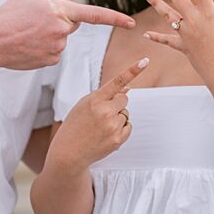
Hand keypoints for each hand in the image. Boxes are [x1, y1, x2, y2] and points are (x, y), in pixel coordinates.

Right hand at [0, 0, 134, 71]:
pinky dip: (42, 48)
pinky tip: (26, 46)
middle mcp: (63, 29)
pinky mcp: (51, 61)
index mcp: (61, 10)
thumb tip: (65, 0)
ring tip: (26, 33)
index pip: (95, 14)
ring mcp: (58, 47)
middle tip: (33, 20)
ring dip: (48, 34)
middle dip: (59, 21)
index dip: (115, 18)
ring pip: (61, 38)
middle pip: (72, 24)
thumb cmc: (9, 14)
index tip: (132, 23)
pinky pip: (53, 51)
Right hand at [46, 57, 148, 172]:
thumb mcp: (84, 105)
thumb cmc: (75, 126)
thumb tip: (127, 88)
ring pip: (126, 114)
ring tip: (100, 127)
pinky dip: (121, 129)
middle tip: (101, 114)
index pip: (117, 81)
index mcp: (94, 100)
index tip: (145, 61)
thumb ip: (105, 95)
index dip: (133, 70)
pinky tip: (106, 134)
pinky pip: (128, 126)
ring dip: (117, 118)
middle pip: (124, 99)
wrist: (69, 153)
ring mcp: (112, 126)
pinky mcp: (118, 139)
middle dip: (116, 104)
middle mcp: (105, 111)